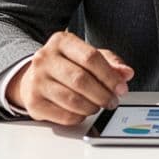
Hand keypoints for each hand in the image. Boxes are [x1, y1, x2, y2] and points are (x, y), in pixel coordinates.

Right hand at [6, 31, 133, 125]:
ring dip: (92, 107)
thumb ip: (109, 62)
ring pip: (73, 100)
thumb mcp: (86, 56)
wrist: (33, 77)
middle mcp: (45, 58)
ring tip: (97, 106)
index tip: (121, 88)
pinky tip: (82, 112)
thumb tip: (126, 73)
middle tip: (112, 101)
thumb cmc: (64, 66)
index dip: (110, 76)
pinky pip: (64, 116)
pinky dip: (79, 117)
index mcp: (61, 41)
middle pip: (81, 80)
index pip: (90, 57)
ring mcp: (36, 80)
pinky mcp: (33, 102)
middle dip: (102, 94)